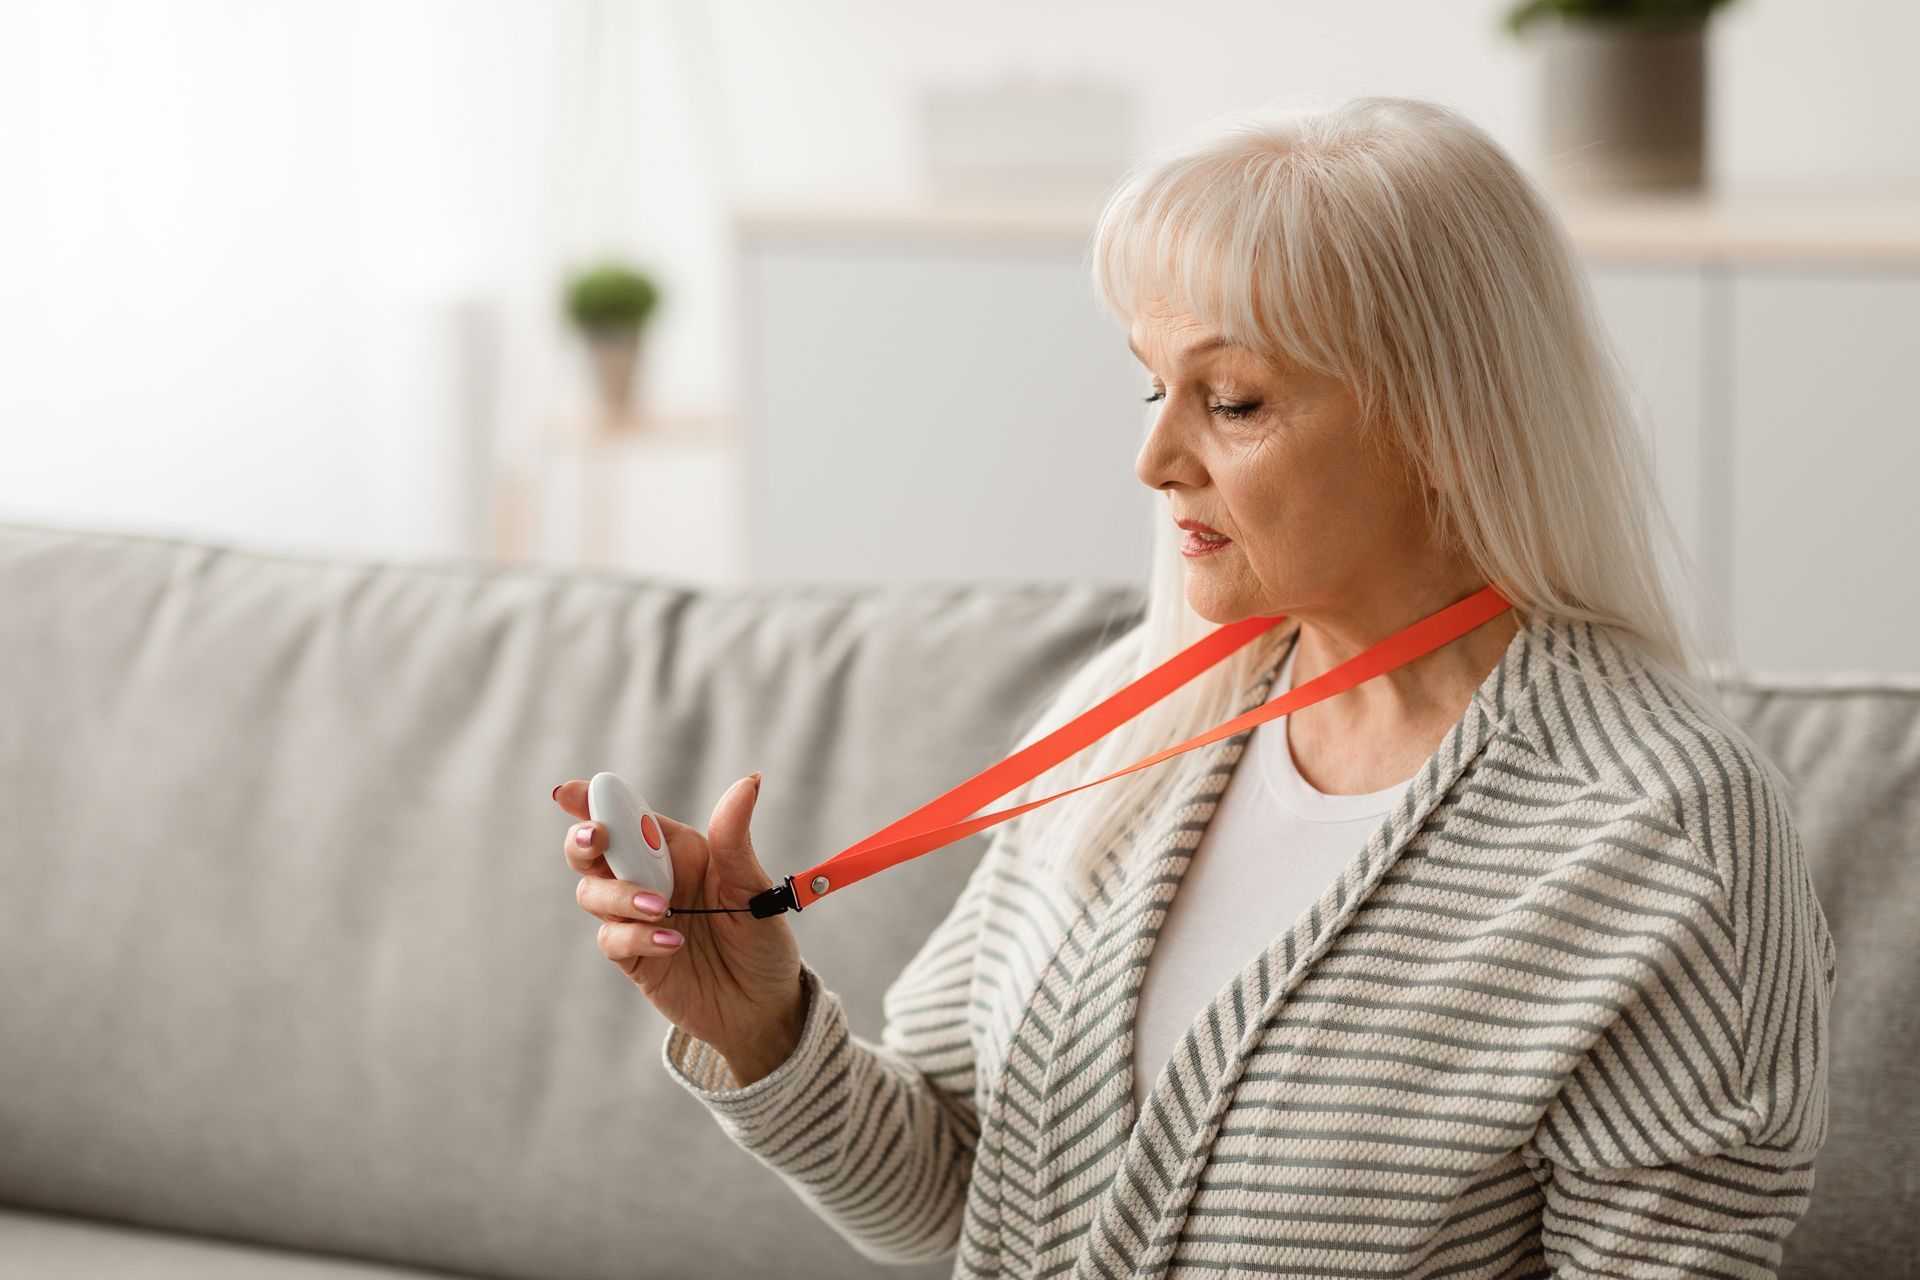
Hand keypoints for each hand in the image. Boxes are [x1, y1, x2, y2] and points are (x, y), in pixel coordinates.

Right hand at [553, 774, 807, 1079]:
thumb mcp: (754, 887)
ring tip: (663, 909)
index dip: (594, 799)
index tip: (570, 792)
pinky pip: (612, 938)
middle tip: (596, 840)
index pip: (628, 814)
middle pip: (592, 850)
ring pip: (592, 893)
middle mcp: (650, 878)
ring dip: (618, 895)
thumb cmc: (763, 940)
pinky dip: (635, 937)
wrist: (764, 1007)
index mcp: (676, 849)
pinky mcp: (632, 956)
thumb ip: (735, 838)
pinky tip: (672, 943)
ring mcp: (636, 918)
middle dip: (583, 841)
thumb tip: (750, 781)